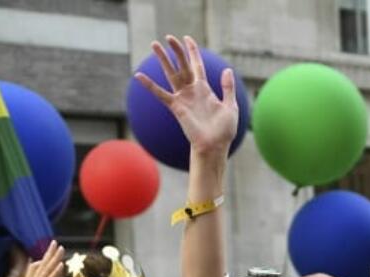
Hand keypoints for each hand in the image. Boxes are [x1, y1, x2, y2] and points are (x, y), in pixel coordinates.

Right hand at [134, 35, 237, 158]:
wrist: (215, 146)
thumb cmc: (224, 130)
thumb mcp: (230, 106)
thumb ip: (227, 88)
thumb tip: (227, 69)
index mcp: (205, 90)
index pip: (197, 66)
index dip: (192, 52)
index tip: (187, 39)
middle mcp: (192, 91)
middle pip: (182, 66)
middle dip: (176, 51)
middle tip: (169, 37)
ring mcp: (183, 98)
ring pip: (171, 74)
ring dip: (163, 59)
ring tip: (154, 44)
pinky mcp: (176, 107)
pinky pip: (161, 94)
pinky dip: (150, 85)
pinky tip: (138, 76)